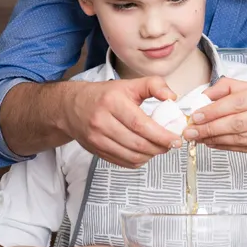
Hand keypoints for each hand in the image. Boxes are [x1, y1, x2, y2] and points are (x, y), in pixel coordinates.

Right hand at [61, 77, 179, 167]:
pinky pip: (122, 162)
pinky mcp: (96, 151)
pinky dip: (137, 161)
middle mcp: (102, 122)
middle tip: (171, 144)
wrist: (72, 106)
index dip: (160, 135)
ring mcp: (97, 139)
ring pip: (130, 156)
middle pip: (137, 143)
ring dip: (150, 155)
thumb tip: (172, 97)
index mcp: (112, 102)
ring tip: (160, 148)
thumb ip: (153, 85)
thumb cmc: (104, 95)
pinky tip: (145, 153)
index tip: (175, 139)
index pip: (140, 124)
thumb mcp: (129, 84)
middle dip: (159, 147)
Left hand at [182, 78, 246, 157]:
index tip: (197, 115)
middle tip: (191, 131)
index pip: (238, 103)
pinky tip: (216, 144)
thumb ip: (235, 87)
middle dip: (210, 128)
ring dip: (216, 140)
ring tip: (199, 138)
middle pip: (238, 123)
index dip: (214, 111)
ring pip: (242, 139)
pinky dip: (229, 147)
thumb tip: (207, 94)